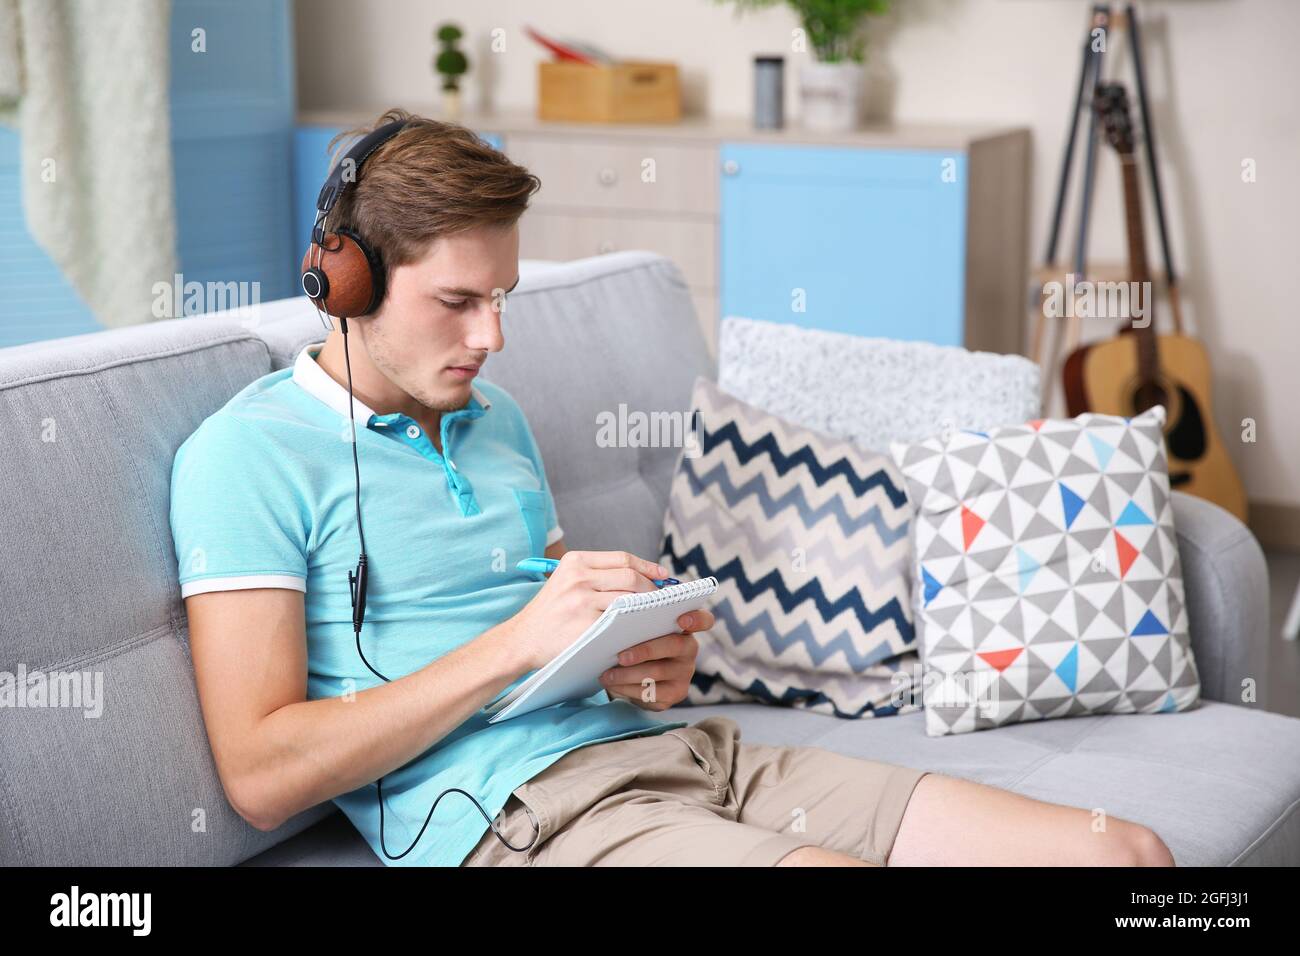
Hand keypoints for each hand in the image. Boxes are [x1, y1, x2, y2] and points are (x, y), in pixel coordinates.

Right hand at [507, 550, 666, 672]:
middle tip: (661, 601)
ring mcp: (581, 602)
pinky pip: (620, 624)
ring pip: (628, 600)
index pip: (622, 558)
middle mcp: (578, 577)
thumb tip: (643, 577)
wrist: (522, 640)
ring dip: (646, 609)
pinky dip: (634, 626)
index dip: (647, 567)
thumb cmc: (550, 613)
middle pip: (630, 577)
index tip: (662, 576)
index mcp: (575, 561)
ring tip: (655, 615)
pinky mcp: (585, 626)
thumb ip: (597, 575)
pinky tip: (640, 630)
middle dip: (651, 589)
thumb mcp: (566, 581)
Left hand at [599, 609, 711, 711]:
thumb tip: (618, 612)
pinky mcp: (675, 694)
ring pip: (658, 673)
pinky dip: (628, 689)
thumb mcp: (635, 627)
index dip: (697, 619)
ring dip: (628, 675)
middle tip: (620, 657)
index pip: (703, 620)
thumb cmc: (633, 641)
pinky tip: (613, 685)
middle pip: (674, 646)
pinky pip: (652, 694)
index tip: (681, 620)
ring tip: (606, 675)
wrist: (631, 673)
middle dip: (644, 651)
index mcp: (684, 626)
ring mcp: (684, 673)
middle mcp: (689, 649)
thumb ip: (636, 617)